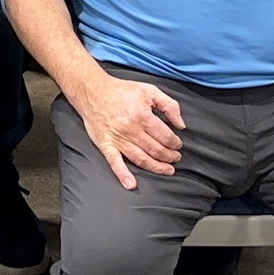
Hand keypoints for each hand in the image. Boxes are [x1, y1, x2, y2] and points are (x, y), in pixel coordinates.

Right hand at [67, 70, 185, 189]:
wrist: (93, 91)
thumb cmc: (122, 91)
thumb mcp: (149, 90)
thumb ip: (169, 105)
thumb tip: (180, 125)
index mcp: (142, 115)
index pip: (165, 136)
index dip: (175, 143)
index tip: (178, 145)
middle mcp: (131, 129)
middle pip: (155, 149)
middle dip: (169, 156)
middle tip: (175, 158)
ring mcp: (118, 139)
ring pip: (141, 159)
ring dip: (156, 167)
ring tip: (167, 170)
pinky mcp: (106, 145)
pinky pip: (115, 162)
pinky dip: (123, 175)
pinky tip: (131, 184)